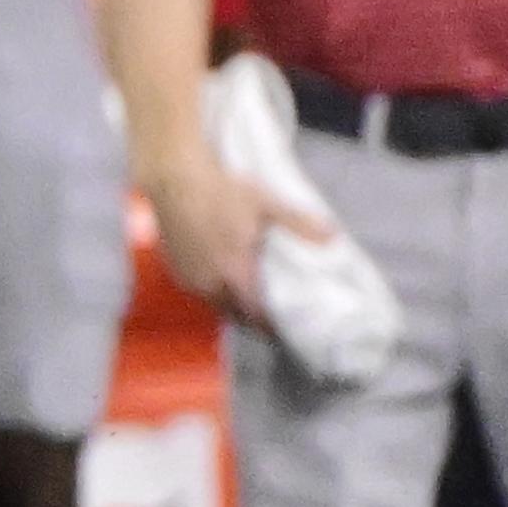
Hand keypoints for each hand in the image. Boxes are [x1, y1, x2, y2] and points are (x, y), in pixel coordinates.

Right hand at [137, 138, 335, 332]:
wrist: (174, 178)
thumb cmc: (221, 190)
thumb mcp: (265, 203)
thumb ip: (298, 223)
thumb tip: (333, 237)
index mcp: (234, 273)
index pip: (255, 314)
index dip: (269, 325)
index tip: (283, 328)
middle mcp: (208, 283)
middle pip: (233, 314)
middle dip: (251, 318)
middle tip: (267, 316)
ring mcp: (188, 276)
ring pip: (213, 303)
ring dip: (229, 305)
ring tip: (245, 298)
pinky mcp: (174, 267)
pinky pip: (196, 290)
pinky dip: (211, 291)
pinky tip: (219, 279)